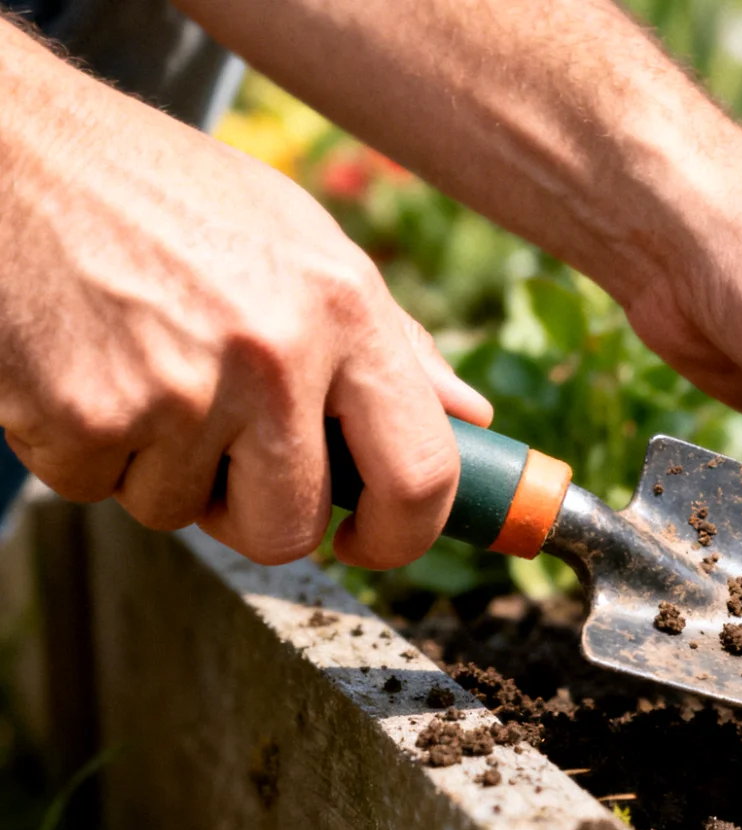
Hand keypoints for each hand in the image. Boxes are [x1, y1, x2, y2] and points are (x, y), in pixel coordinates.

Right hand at [0, 30, 490, 566]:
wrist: (17, 151)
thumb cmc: (171, 197)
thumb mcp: (303, 241)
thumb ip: (393, 340)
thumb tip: (470, 420)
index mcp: (345, 310)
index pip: (420, 473)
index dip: (404, 535)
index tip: (373, 539)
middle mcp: (272, 356)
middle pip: (291, 529)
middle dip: (259, 514)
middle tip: (228, 454)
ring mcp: (176, 393)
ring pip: (182, 512)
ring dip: (162, 467)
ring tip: (143, 366)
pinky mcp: (83, 419)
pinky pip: (98, 489)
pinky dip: (88, 448)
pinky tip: (85, 365)